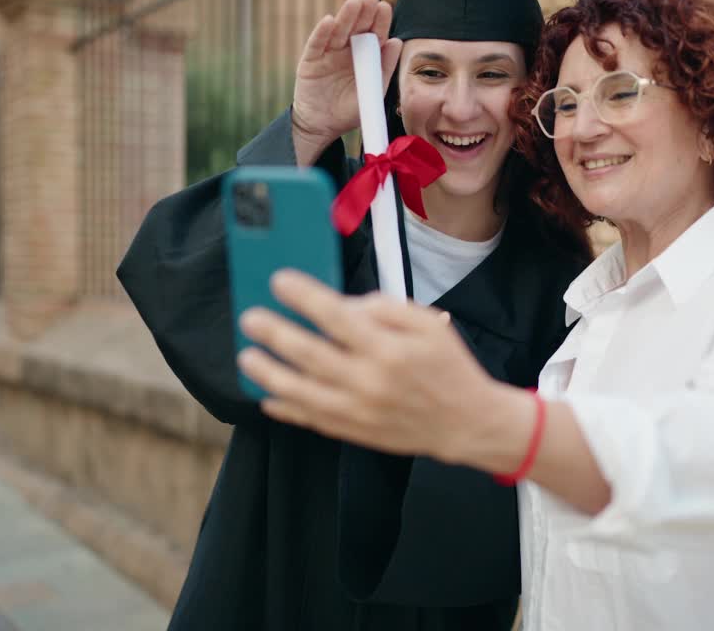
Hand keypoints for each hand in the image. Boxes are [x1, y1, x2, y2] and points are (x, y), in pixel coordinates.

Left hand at [236, 270, 507, 461]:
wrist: (466, 422)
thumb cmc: (447, 366)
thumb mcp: (428, 324)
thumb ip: (384, 308)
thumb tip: (340, 306)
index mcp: (389, 349)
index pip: (336, 317)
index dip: (303, 296)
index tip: (279, 280)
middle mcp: (368, 381)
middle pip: (308, 354)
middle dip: (273, 333)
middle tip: (250, 318)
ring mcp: (357, 411)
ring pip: (299, 392)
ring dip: (268, 373)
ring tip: (247, 356)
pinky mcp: (352, 432)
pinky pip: (309, 420)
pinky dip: (284, 409)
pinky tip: (267, 396)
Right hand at [291, 0, 403, 166]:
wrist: (322, 127)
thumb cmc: (349, 111)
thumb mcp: (372, 91)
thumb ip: (384, 67)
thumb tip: (397, 42)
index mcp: (364, 56)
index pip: (374, 35)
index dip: (379, 21)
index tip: (385, 8)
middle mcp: (346, 50)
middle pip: (356, 28)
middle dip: (364, 13)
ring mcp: (328, 53)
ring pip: (337, 31)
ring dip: (345, 17)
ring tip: (354, 3)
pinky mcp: (310, 61)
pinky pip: (316, 44)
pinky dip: (322, 33)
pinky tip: (328, 21)